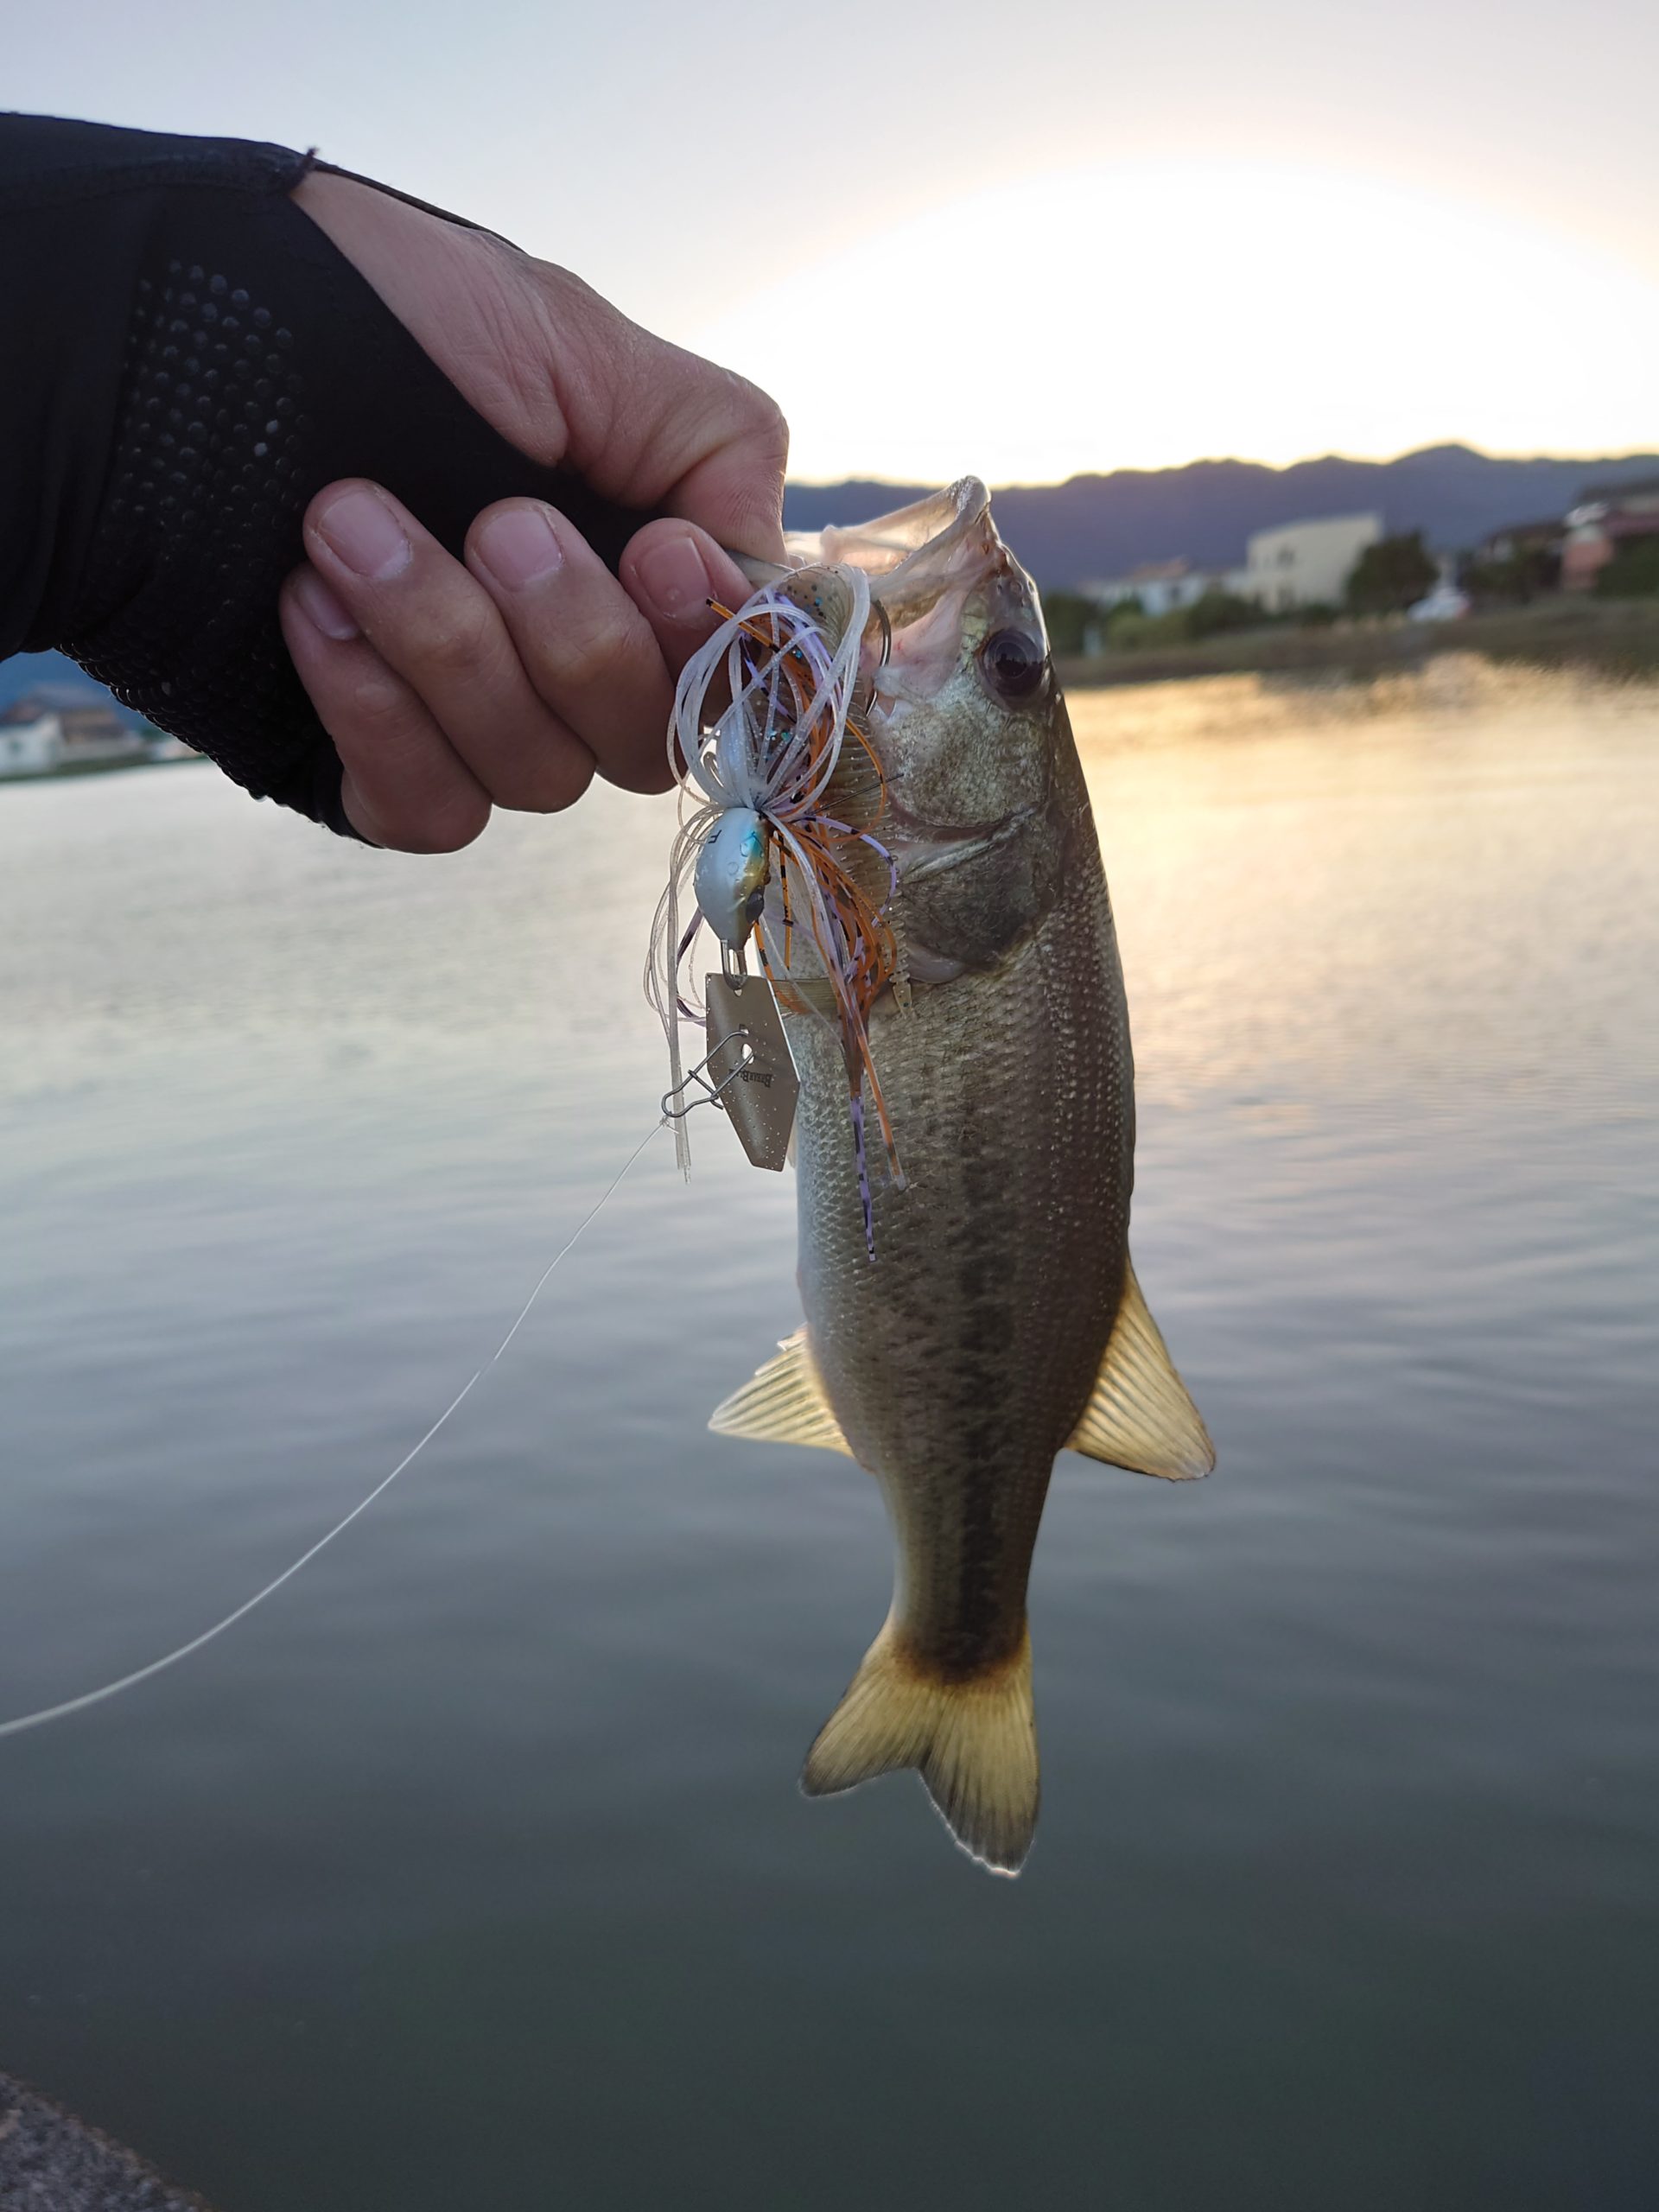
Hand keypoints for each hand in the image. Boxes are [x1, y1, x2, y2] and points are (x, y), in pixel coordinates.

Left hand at [277, 171, 787, 850]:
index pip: (738, 675)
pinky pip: (432, 811)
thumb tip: (767, 578)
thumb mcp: (579, 341)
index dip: (712, 641)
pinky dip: (379, 712)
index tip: (657, 550)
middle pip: (644, 746)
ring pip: (535, 778)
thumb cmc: (379, 315)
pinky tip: (310, 605)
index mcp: (636, 563)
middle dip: (574, 636)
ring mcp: (474, 722)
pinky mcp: (377, 770)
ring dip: (447, 643)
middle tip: (492, 517)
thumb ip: (717, 449)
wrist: (183, 335)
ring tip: (348, 518)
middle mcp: (568, 660)